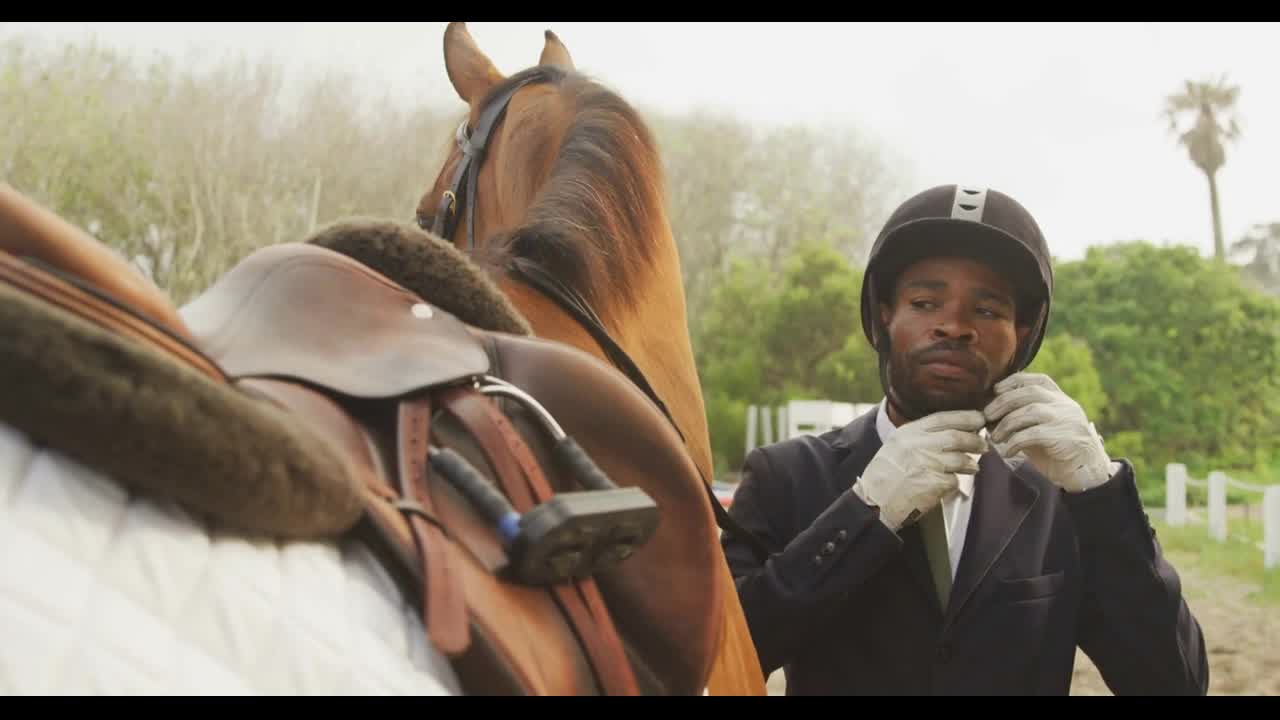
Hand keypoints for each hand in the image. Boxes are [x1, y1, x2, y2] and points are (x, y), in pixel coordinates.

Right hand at [853, 410, 986, 529]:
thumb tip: (953, 429)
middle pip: (956, 437)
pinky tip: (949, 483)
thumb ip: (920, 436)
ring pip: (960, 459)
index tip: (979, 419)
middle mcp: (917, 446)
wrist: (875, 502)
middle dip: (974, 441)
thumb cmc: (886, 474)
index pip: (942, 418)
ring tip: (972, 466)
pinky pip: (954, 480)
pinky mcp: (934, 484)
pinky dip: (954, 482)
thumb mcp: (897, 445)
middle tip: (983, 445)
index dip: (965, 417)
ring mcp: (927, 465)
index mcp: (908, 433)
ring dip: (970, 463)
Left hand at [984, 373, 1111, 492]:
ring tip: (994, 438)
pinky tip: (1008, 452)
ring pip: (1030, 412)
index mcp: (1060, 399)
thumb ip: (1022, 417)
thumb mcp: (1039, 429)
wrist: (1084, 473)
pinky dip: (1015, 442)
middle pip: (1030, 393)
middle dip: (1003, 403)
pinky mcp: (1066, 437)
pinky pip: (1033, 434)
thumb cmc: (1055, 450)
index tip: (995, 390)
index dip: (1014, 381)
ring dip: (1006, 424)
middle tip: (986, 416)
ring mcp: (1067, 419)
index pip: (1037, 380)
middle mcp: (1065, 405)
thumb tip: (989, 413)